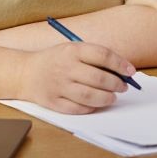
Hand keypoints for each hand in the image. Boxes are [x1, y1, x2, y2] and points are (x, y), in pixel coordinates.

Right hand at [18, 42, 136, 113]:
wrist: (26, 73)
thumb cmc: (56, 60)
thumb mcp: (72, 49)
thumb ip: (94, 57)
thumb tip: (122, 70)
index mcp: (71, 50)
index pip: (102, 55)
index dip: (120, 64)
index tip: (130, 71)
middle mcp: (65, 67)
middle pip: (98, 78)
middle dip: (116, 84)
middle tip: (123, 86)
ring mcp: (58, 86)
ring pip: (89, 96)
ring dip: (106, 98)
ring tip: (112, 97)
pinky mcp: (54, 102)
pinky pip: (77, 108)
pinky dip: (90, 108)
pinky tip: (96, 104)